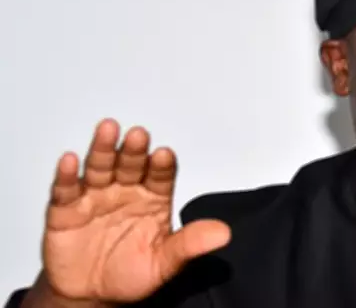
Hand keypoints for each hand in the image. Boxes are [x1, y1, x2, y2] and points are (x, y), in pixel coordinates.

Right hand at [39, 119, 229, 302]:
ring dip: (104, 149)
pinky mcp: (65, 210)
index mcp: (153, 198)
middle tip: (139, 135)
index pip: (161, 175)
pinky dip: (67, 175)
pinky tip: (71, 160)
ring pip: (101, 168)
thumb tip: (222, 234)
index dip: (162, 165)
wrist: (91, 294)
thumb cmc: (131, 273)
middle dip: (135, 150)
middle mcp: (126, 190)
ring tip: (109, 131)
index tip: (165, 155)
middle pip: (131, 164)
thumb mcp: (165, 263)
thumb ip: (189, 245)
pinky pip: (66, 190)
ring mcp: (96, 197)